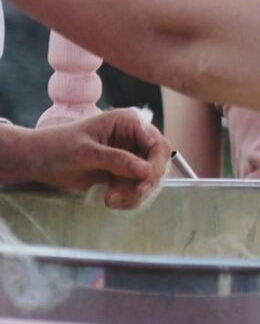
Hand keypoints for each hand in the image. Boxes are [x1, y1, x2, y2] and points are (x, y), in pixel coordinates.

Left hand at [9, 111, 171, 209]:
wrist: (37, 160)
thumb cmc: (58, 147)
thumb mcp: (86, 153)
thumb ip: (117, 160)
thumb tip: (146, 170)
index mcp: (129, 122)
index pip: (158, 145)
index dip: (156, 165)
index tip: (143, 185)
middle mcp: (133, 138)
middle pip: (157, 164)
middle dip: (143, 184)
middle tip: (122, 198)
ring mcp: (129, 156)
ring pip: (147, 180)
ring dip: (133, 194)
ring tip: (109, 200)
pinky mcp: (121, 173)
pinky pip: (135, 189)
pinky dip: (127, 198)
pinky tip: (109, 200)